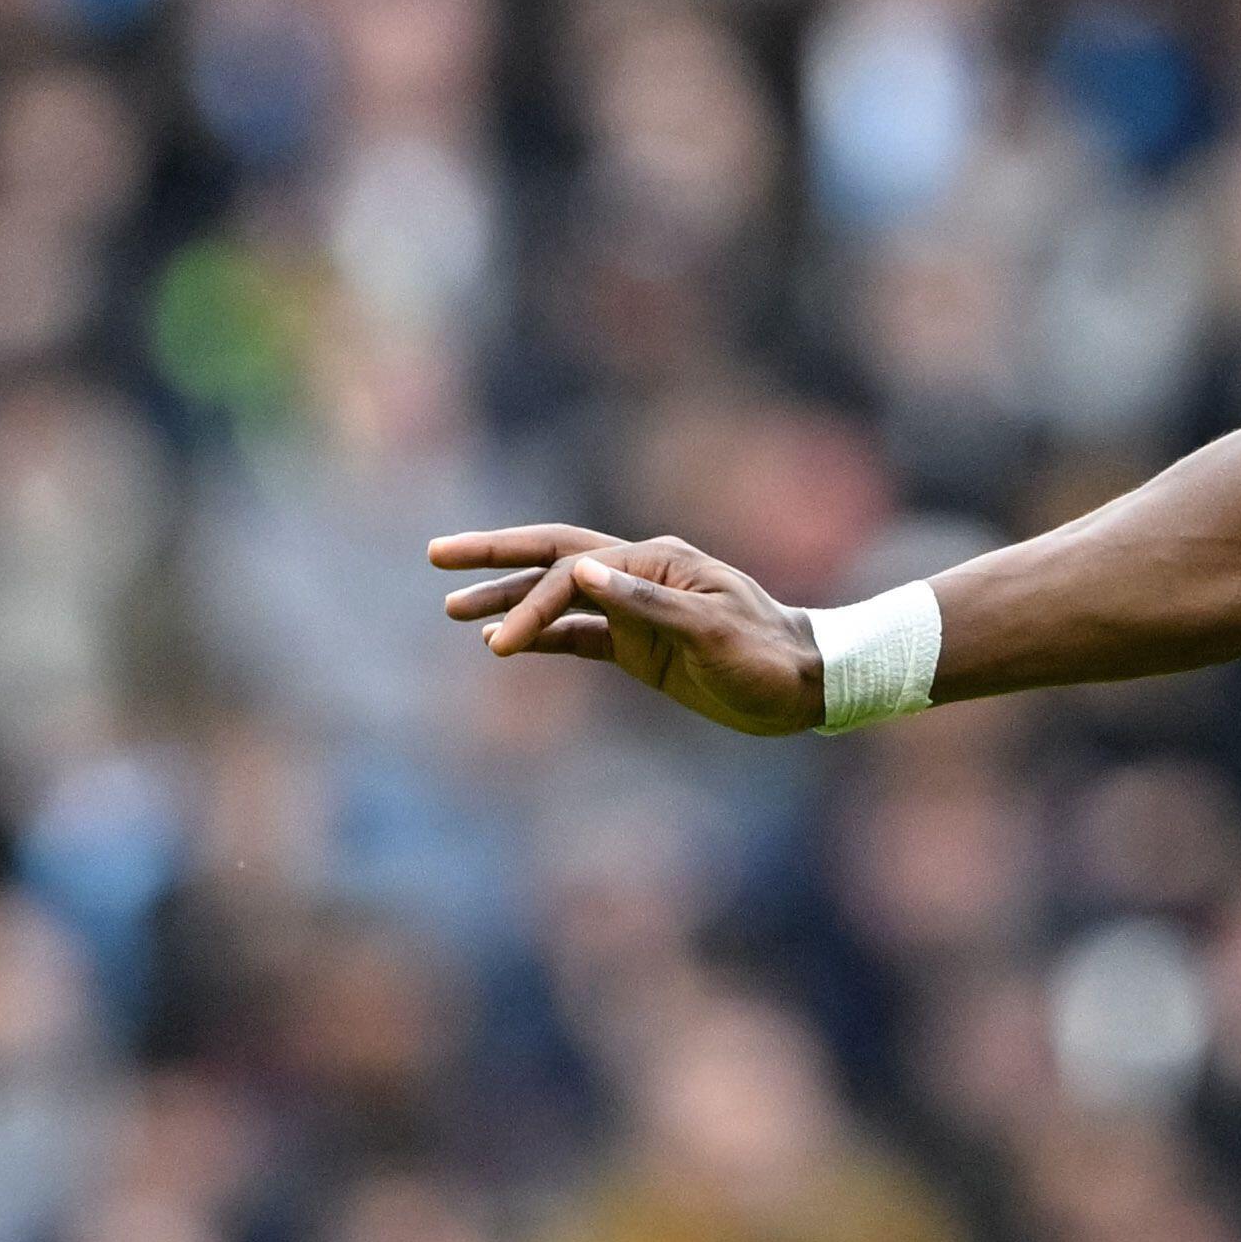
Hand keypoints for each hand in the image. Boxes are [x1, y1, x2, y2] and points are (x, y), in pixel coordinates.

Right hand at [428, 525, 818, 736]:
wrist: (805, 686)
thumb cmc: (766, 656)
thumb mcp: (711, 632)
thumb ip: (646, 604)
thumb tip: (582, 572)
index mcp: (657, 560)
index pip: (575, 570)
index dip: (534, 601)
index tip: (503, 641)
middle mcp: (640, 574)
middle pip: (553, 555)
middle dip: (494, 556)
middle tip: (435, 555)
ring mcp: (637, 609)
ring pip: (559, 597)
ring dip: (509, 602)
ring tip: (452, 611)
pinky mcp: (639, 646)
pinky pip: (579, 636)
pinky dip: (542, 638)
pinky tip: (504, 645)